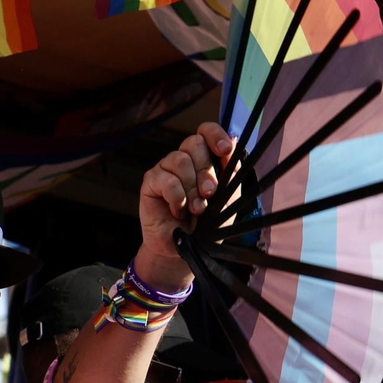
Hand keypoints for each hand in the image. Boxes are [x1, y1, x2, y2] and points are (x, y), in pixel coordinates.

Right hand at [136, 121, 232, 292]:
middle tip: (210, 193)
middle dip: (206, 169)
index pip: (206, 131)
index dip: (215, 134)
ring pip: (179, 159)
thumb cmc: (206, 225)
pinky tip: (178, 211)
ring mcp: (165, 169)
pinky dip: (177, 197)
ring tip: (196, 209)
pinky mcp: (151, 181)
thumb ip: (229, 175)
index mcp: (204, 159)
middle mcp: (184, 159)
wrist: (183, 250)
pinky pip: (166, 179)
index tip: (225, 150)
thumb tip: (232, 151)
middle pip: (194, 143)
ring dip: (192, 186)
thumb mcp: (225, 200)